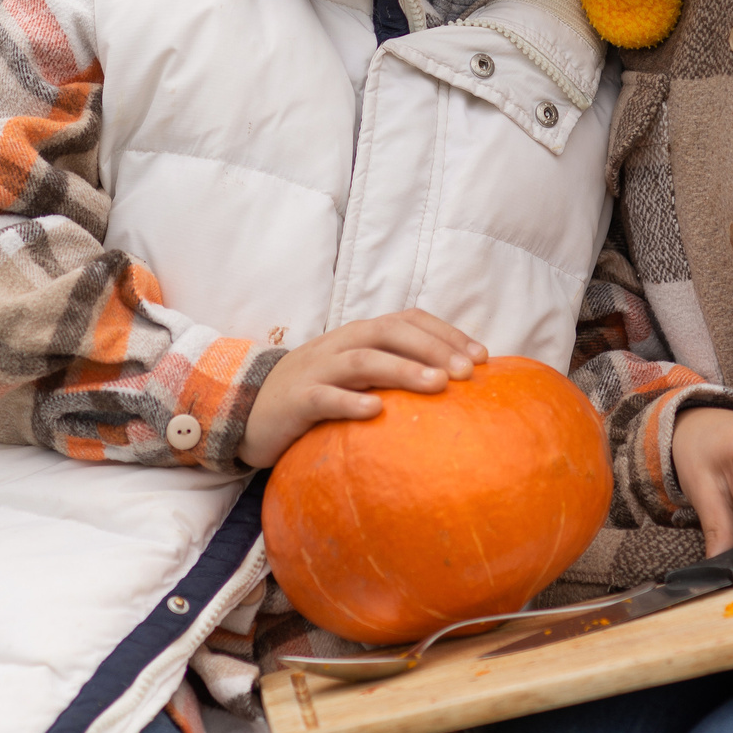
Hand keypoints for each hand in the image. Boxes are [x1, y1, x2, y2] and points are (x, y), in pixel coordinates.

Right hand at [238, 309, 487, 467]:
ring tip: (438, 386)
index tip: (483, 356)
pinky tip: (376, 412)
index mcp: (360, 335)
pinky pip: (325, 397)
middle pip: (390, 332)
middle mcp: (341, 344)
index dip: (446, 333)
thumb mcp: (357, 376)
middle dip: (433, 348)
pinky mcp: (296, 400)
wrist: (250, 408)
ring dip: (403, 370)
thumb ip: (393, 372)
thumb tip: (453, 385)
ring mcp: (318, 369)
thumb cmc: (317, 393)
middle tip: (468, 372)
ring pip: (363, 360)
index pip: (408, 320)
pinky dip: (351, 402)